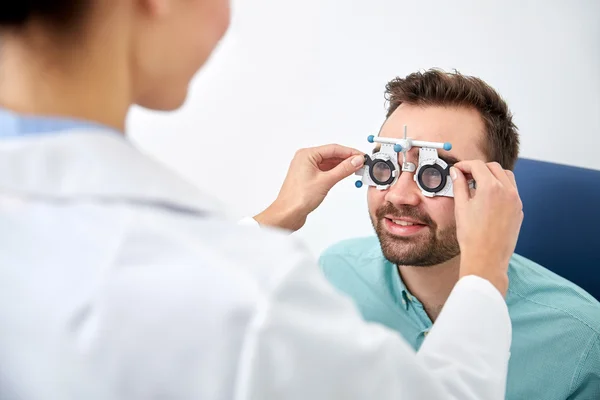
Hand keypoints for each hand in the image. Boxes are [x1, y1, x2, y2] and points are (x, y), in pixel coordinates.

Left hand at [254, 144, 364, 230]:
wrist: (288, 214)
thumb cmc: (298, 198)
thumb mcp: (326, 181)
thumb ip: (343, 169)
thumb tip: (356, 161)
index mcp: (306, 155)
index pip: (333, 149)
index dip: (349, 152)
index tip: (361, 156)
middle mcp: (305, 159)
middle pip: (331, 154)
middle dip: (347, 158)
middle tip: (362, 163)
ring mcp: (307, 169)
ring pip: (329, 162)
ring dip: (342, 165)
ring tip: (356, 169)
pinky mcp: (309, 178)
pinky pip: (325, 170)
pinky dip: (336, 172)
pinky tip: (345, 174)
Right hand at [451, 161, 523, 296]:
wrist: (486, 258)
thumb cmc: (472, 236)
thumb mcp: (461, 207)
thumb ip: (459, 185)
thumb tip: (456, 173)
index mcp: (491, 188)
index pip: (478, 165)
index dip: (465, 165)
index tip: (457, 169)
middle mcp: (507, 191)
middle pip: (494, 167)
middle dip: (479, 168)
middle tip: (465, 176)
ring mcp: (516, 201)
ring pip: (507, 176)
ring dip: (492, 175)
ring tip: (478, 186)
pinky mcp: (519, 211)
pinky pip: (512, 191)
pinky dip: (501, 188)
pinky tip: (488, 199)